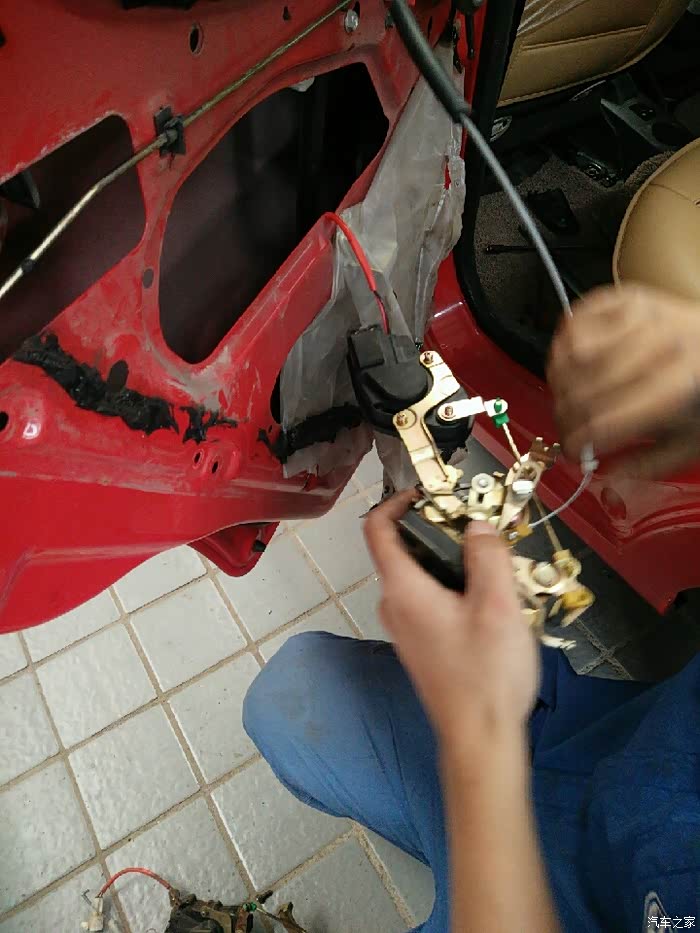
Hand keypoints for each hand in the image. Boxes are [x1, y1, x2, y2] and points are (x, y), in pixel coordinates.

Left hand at [363, 491, 538, 747]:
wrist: (480, 740)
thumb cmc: (486, 673)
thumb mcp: (497, 605)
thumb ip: (487, 556)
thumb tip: (476, 525)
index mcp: (402, 589)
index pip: (377, 528)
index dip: (397, 501)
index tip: (431, 494)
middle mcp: (393, 605)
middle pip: (403, 550)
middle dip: (439, 531)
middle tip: (481, 532)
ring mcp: (404, 628)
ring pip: (419, 576)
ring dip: (450, 561)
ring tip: (494, 566)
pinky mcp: (419, 646)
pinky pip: (428, 600)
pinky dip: (451, 587)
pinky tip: (489, 602)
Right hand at [548, 284, 699, 478]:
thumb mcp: (688, 440)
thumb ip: (646, 465)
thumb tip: (606, 479)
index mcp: (681, 383)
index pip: (607, 421)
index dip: (580, 442)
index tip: (573, 454)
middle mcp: (662, 342)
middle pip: (585, 390)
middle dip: (567, 418)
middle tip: (568, 430)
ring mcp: (642, 314)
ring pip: (573, 356)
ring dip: (561, 385)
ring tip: (569, 398)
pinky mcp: (624, 296)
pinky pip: (574, 322)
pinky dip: (564, 348)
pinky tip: (572, 365)